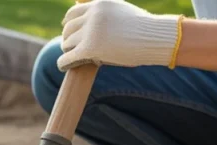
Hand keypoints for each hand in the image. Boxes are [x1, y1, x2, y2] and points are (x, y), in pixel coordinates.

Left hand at [58, 0, 182, 70]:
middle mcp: (92, 15)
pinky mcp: (89, 48)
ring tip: (71, 58)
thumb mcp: (121, 11)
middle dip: (68, 39)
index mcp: (98, 5)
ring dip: (68, 51)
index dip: (68, 23)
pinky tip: (63, 66)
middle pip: (68, 29)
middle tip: (70, 48)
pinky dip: (63, 62)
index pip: (73, 13)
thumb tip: (90, 14)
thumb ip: (105, 12)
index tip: (66, 30)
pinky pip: (67, 57)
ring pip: (67, 43)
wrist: (154, 37)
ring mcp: (90, 31)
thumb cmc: (142, 27)